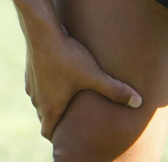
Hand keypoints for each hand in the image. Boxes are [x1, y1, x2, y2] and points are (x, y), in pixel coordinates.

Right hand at [23, 25, 142, 139]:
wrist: (41, 30)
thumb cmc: (66, 56)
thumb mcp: (93, 74)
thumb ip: (114, 90)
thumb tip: (138, 102)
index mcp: (50, 106)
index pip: (47, 131)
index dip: (57, 137)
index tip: (68, 136)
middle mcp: (37, 99)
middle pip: (44, 118)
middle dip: (57, 121)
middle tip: (73, 119)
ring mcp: (31, 84)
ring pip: (39, 101)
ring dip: (50, 103)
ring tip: (68, 98)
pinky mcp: (30, 69)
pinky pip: (36, 85)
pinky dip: (46, 86)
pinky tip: (59, 76)